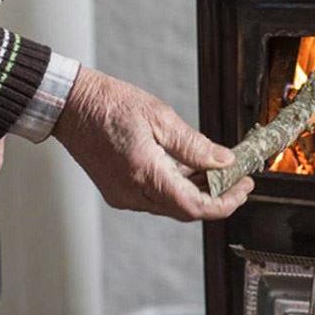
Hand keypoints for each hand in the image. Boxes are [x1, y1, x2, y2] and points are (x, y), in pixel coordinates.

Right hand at [52, 68, 252, 220]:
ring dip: (196, 192)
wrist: (71, 105)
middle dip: (216, 197)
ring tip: (218, 170)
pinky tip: (190, 169)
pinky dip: (176, 186)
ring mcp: (123, 195)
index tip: (243, 187)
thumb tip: (224, 161)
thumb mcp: (161, 117)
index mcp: (145, 175)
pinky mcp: (118, 191)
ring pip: (170, 205)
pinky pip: (155, 197)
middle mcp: (132, 194)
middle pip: (185, 209)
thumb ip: (194, 145)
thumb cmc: (110, 105)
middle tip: (238, 178)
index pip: (195, 206)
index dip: (225, 202)